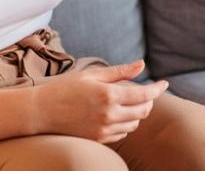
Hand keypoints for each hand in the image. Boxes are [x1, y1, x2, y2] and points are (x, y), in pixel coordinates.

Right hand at [32, 59, 168, 142]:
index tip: (164, 84)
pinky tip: (118, 114)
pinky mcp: (98, 139)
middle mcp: (109, 114)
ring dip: (137, 113)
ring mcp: (103, 129)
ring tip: (128, 102)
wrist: (40, 112)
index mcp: (109, 95)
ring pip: (134, 124)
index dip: (158, 89)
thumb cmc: (65, 88)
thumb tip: (141, 64)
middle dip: (149, 101)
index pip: (145, 95)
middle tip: (145, 92)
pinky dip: (126, 124)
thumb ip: (119, 71)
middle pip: (143, 111)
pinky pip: (122, 133)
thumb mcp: (92, 74)